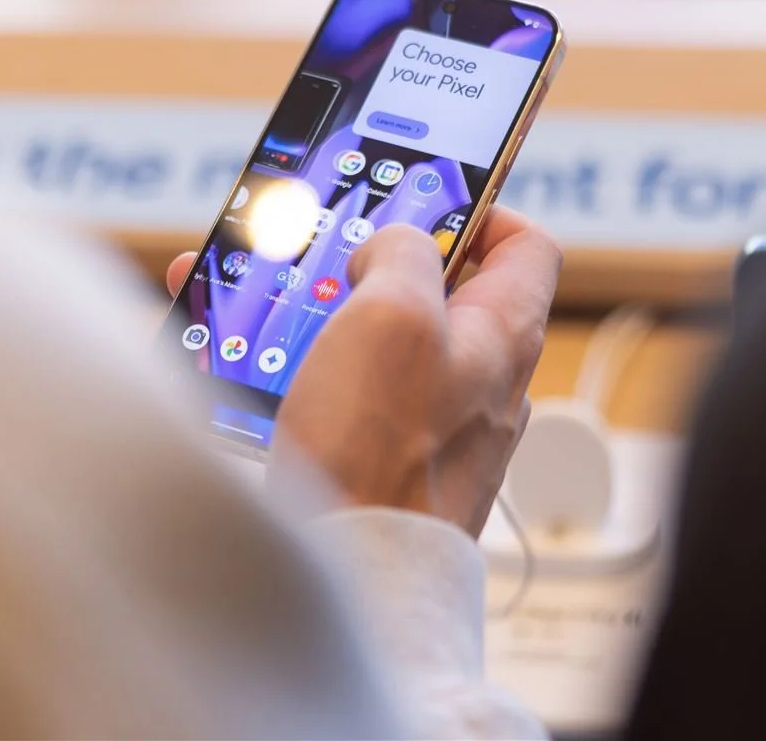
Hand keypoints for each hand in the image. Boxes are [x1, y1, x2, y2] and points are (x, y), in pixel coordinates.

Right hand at [165, 206, 560, 534]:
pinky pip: (342, 392)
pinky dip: (295, 367)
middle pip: (437, 289)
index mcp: (503, 334)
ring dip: (318, 311)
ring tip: (261, 299)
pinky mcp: (382, 459)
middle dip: (371, 260)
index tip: (422, 195)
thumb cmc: (383, 453)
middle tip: (322, 249)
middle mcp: (478, 380)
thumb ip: (404, 254)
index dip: (478, 207)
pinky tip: (240, 360)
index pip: (525, 245)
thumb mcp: (396, 315)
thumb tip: (393, 246)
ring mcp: (432, 425)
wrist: (352, 568)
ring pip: (378, 340)